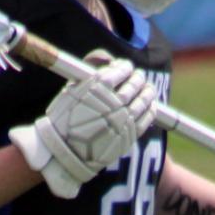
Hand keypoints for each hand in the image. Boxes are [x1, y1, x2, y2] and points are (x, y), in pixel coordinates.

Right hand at [9, 52, 156, 198]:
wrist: (64, 153)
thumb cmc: (64, 120)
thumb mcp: (71, 90)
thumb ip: (90, 74)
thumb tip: (110, 62)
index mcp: (98, 87)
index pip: (121, 70)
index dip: (125, 67)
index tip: (126, 67)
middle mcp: (113, 101)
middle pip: (134, 84)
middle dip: (138, 78)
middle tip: (139, 76)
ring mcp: (123, 119)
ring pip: (144, 100)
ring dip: (147, 92)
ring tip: (148, 89)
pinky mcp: (129, 136)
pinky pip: (147, 118)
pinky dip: (150, 109)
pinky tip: (150, 106)